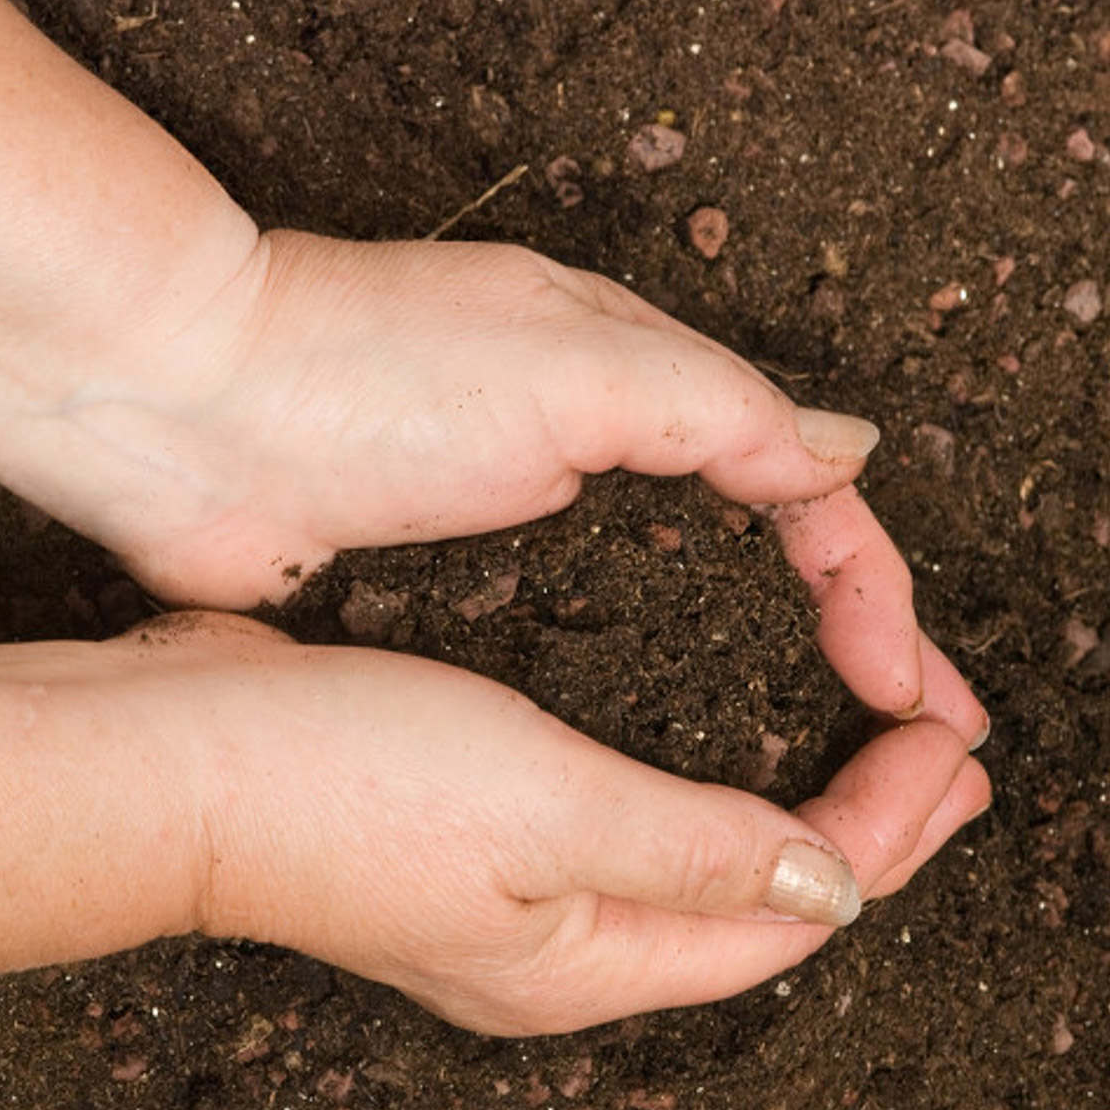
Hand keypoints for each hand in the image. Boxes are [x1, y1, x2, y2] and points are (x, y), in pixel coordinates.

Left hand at [56, 234, 981, 728]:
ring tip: (839, 744)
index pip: (803, 488)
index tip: (901, 689)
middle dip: (853, 630)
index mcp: (643, 381)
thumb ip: (719, 412)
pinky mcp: (471, 568)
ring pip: (696, 589)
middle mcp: (603, 440)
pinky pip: (601, 624)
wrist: (185, 410)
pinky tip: (688, 727)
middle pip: (767, 542)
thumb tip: (850, 448)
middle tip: (924, 731)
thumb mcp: (574, 366)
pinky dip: (666, 670)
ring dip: (775, 656)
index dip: (869, 587)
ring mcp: (537, 508)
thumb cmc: (369, 369)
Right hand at [121, 614, 988, 1036]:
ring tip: (867, 749)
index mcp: (591, 961)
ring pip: (702, 862)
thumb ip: (696, 853)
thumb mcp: (549, 810)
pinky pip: (637, 825)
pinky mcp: (479, 835)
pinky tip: (719, 742)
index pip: (788, 916)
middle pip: (757, 903)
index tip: (955, 748)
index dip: (887, 837)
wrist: (178, 760)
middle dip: (865, 829)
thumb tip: (834, 889)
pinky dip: (707, 784)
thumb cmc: (347, 786)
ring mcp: (517, 895)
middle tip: (946, 751)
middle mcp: (563, 949)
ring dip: (792, 804)